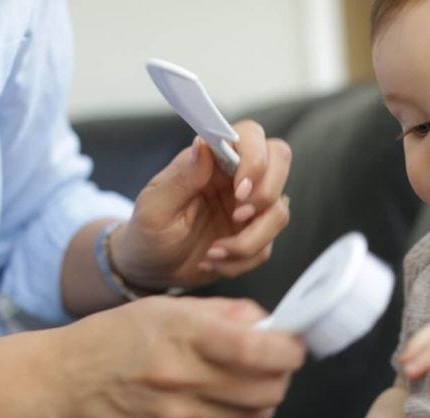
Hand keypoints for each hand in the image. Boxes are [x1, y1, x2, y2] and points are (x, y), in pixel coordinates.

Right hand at [49, 296, 304, 417]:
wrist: (65, 382)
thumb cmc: (116, 337)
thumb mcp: (168, 307)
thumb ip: (226, 314)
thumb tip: (271, 325)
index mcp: (185, 335)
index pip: (260, 350)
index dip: (290, 350)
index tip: (294, 345)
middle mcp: (184, 379)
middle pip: (270, 391)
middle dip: (282, 375)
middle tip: (272, 363)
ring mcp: (180, 417)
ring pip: (256, 416)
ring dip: (262, 397)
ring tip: (244, 381)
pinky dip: (231, 414)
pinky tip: (211, 398)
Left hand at [110, 120, 291, 290]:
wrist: (153, 269)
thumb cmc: (149, 233)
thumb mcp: (155, 207)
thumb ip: (182, 176)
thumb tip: (203, 144)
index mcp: (213, 161)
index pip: (251, 136)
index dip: (255, 159)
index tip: (239, 191)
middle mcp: (237, 178)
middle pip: (280, 162)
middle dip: (266, 195)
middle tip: (237, 218)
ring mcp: (251, 208)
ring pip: (279, 213)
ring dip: (248, 241)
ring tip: (213, 253)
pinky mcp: (255, 237)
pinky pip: (266, 247)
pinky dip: (239, 262)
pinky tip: (213, 262)